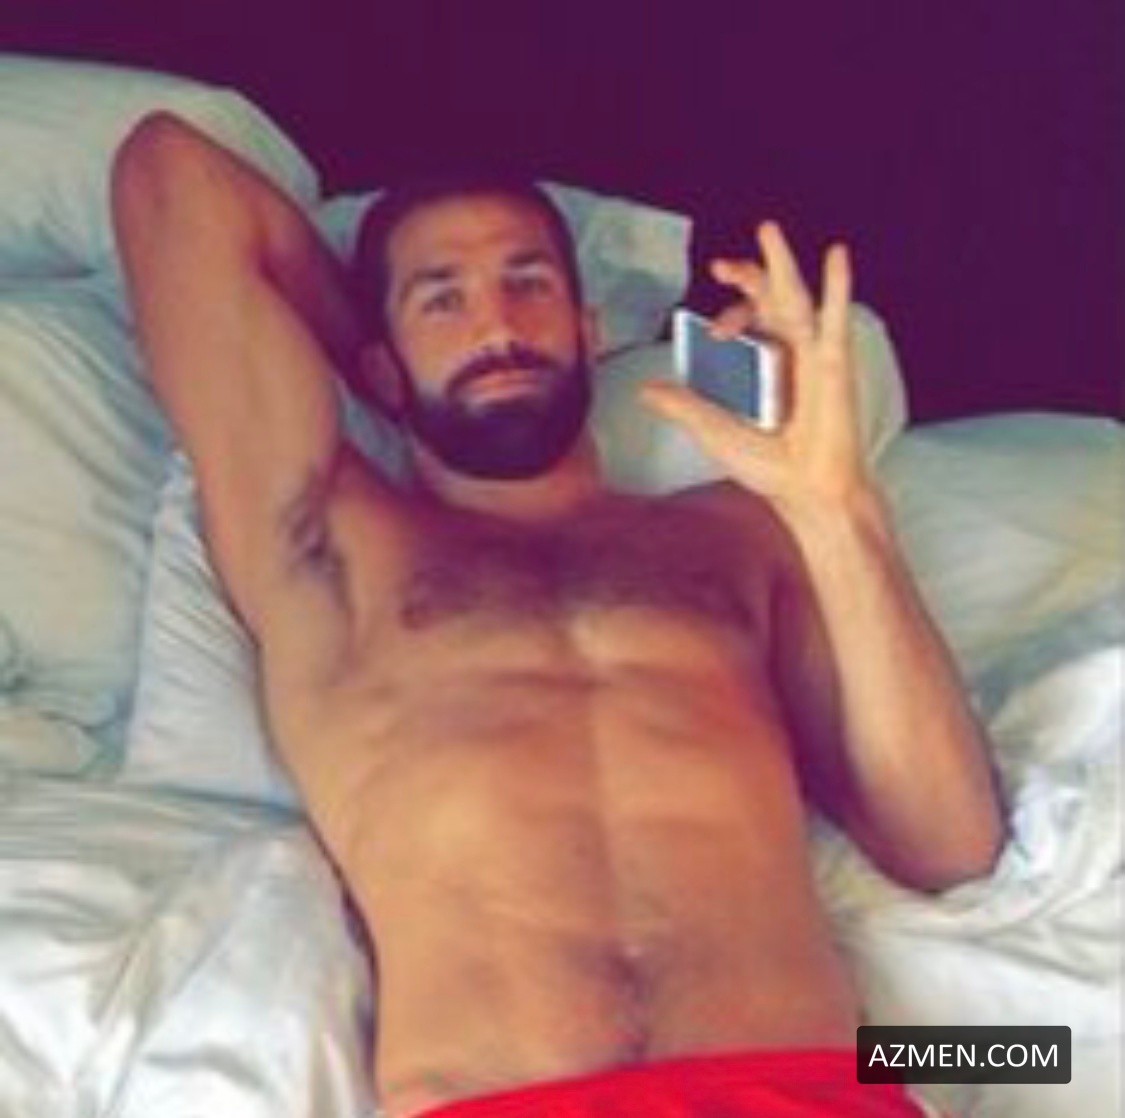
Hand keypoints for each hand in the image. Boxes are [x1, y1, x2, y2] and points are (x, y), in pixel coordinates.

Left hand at [641, 221, 870, 520]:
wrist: (803, 490)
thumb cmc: (768, 465)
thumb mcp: (713, 430)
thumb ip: (683, 407)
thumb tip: (644, 390)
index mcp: (762, 365)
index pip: (744, 323)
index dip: (726, 318)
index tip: (710, 332)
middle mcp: (788, 353)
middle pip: (767, 300)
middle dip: (746, 276)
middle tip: (720, 265)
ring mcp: (812, 355)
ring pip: (795, 298)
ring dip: (782, 263)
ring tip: (767, 230)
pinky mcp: (833, 363)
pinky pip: (835, 318)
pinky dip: (838, 287)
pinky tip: (837, 255)